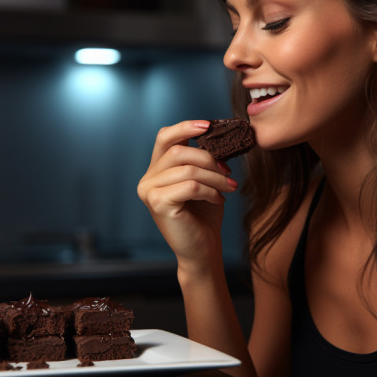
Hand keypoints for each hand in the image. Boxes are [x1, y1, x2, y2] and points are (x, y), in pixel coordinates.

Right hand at [137, 120, 238, 267]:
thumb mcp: (203, 180)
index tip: (208, 126)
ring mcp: (149, 191)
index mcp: (155, 171)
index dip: (185, 127)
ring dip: (215, 177)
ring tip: (229, 187)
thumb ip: (201, 159)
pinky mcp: (157, 204)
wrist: (202, 250)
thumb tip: (215, 135)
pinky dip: (210, 190)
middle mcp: (147, 180)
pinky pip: (190, 186)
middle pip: (178, 151)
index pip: (164, 137)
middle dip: (208, 158)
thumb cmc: (204, 216)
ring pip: (187, 169)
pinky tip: (219, 200)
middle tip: (228, 171)